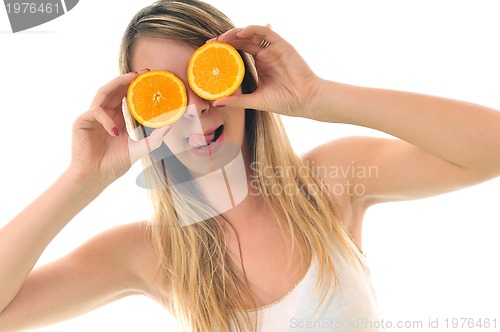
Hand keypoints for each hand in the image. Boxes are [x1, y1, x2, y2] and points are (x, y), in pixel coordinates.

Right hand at [69, 70, 169, 187]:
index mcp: (116, 118)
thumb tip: (170, 126)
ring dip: (116, 85)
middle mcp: (104, 114)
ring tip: (131, 80)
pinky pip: (96, 112)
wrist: (95, 177)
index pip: (125, 96)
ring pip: (103, 93)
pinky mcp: (81, 122)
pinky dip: (107, 119)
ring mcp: (92, 117)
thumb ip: (154, 139)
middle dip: (127, 79)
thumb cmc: (114, 165)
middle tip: (143, 73)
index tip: (150, 78)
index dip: (136, 86)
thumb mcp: (140, 149)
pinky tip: (115, 131)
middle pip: (114, 89)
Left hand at [214, 25, 321, 117]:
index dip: (224, 49)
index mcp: (260, 64)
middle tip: (210, 44)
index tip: (209, 53)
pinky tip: (239, 33)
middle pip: (242, 40)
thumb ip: (237, 100)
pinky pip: (265, 32)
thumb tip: (216, 103)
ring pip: (251, 34)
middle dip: (225, 40)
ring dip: (235, 33)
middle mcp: (265, 54)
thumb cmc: (284, 101)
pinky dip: (252, 29)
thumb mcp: (255, 101)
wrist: (305, 101)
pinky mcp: (282, 45)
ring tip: (221, 39)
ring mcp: (273, 49)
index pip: (238, 51)